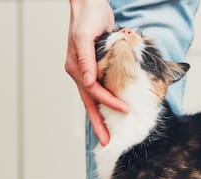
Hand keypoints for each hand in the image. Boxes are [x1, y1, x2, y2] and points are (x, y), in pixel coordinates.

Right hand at [65, 0, 127, 145]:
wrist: (90, 4)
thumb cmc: (88, 16)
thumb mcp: (85, 35)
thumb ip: (86, 58)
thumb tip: (87, 81)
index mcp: (76, 67)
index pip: (93, 91)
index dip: (109, 102)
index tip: (124, 109)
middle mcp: (80, 72)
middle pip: (90, 103)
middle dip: (98, 124)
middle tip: (106, 142)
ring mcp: (86, 71)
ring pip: (94, 99)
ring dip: (100, 117)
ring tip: (106, 134)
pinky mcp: (95, 67)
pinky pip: (99, 90)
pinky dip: (104, 102)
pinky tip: (110, 112)